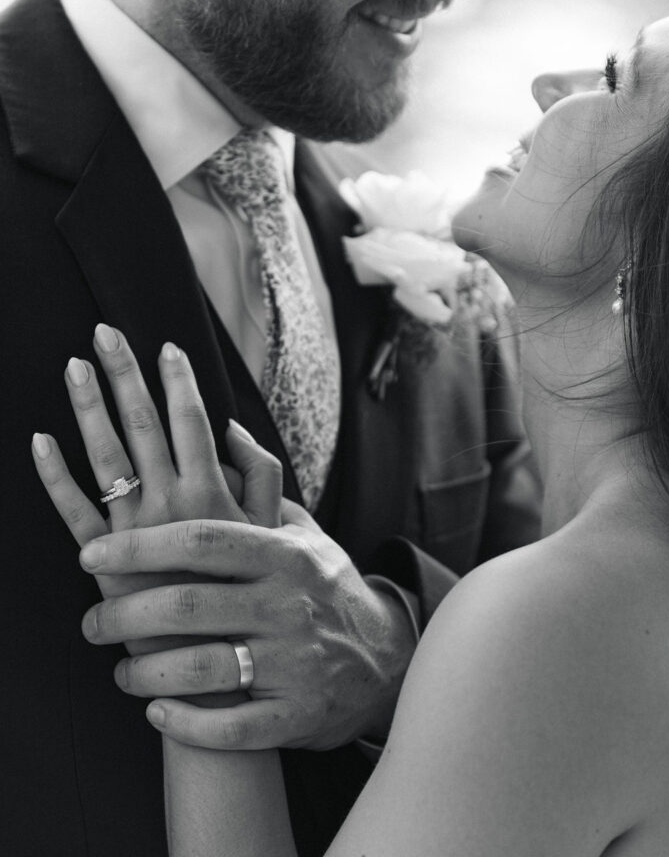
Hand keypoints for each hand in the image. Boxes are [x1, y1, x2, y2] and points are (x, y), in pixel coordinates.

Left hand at [32, 323, 281, 656]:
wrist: (233, 679)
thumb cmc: (264, 604)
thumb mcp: (283, 537)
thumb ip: (263, 481)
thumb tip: (234, 432)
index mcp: (218, 497)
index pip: (194, 423)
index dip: (179, 383)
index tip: (165, 348)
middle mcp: (175, 507)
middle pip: (144, 426)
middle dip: (125, 375)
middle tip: (105, 334)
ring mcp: (137, 536)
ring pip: (107, 458)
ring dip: (87, 409)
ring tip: (73, 368)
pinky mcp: (108, 570)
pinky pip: (75, 515)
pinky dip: (54, 478)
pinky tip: (39, 443)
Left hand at [76, 496, 417, 750]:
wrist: (388, 658)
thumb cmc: (327, 587)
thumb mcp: (305, 531)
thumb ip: (260, 483)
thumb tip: (223, 428)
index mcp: (284, 555)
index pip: (202, 542)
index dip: (140, 546)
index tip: (92, 552)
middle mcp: (289, 605)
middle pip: (189, 605)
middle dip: (126, 616)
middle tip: (92, 624)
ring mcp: (295, 664)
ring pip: (202, 670)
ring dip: (146, 675)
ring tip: (121, 673)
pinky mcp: (297, 716)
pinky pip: (230, 730)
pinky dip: (185, 724)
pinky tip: (158, 713)